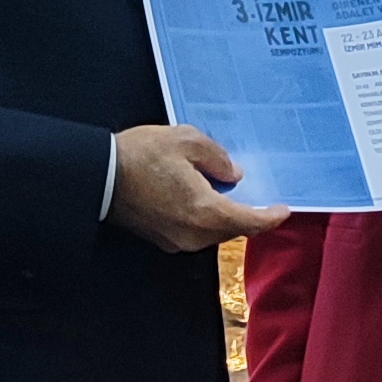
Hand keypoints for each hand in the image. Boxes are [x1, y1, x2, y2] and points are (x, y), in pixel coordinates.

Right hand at [112, 121, 288, 252]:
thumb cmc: (138, 157)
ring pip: (213, 231)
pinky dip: (204, 217)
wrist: (99, 176)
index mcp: (205, 212)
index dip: (270, 217)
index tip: (282, 209)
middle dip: (246, 212)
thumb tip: (232, 173)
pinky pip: (194, 230)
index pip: (250, 222)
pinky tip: (199, 195)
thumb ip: (217, 157)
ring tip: (222, 188)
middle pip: (232, 228)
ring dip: (223, 214)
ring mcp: (176, 239)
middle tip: (253, 192)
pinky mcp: (162, 238)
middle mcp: (193, 234)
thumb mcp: (185, 141)